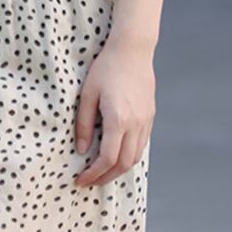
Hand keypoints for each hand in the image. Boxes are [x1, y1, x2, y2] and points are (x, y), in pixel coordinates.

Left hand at [73, 36, 155, 186]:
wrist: (132, 50)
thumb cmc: (107, 68)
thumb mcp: (88, 93)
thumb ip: (84, 123)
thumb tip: (81, 149)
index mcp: (118, 119)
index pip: (107, 159)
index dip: (93, 174)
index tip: (81, 180)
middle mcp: (135, 124)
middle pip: (123, 164)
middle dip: (106, 178)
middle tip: (90, 181)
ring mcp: (146, 121)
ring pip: (135, 157)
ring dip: (118, 170)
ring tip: (101, 171)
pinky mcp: (150, 116)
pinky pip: (141, 145)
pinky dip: (128, 156)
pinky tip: (116, 154)